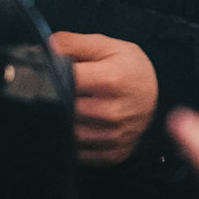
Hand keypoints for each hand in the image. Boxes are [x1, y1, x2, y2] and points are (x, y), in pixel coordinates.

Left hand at [52, 32, 157, 164]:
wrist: (156, 93)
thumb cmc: (129, 67)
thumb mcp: (104, 45)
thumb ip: (71, 43)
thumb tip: (42, 49)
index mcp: (110, 80)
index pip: (65, 82)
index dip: (49, 77)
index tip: (45, 75)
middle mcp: (112, 111)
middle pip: (63, 111)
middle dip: (54, 101)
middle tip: (56, 92)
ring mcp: (114, 136)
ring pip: (69, 136)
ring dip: (61, 123)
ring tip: (67, 108)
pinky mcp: (113, 154)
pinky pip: (80, 155)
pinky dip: (72, 143)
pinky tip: (77, 127)